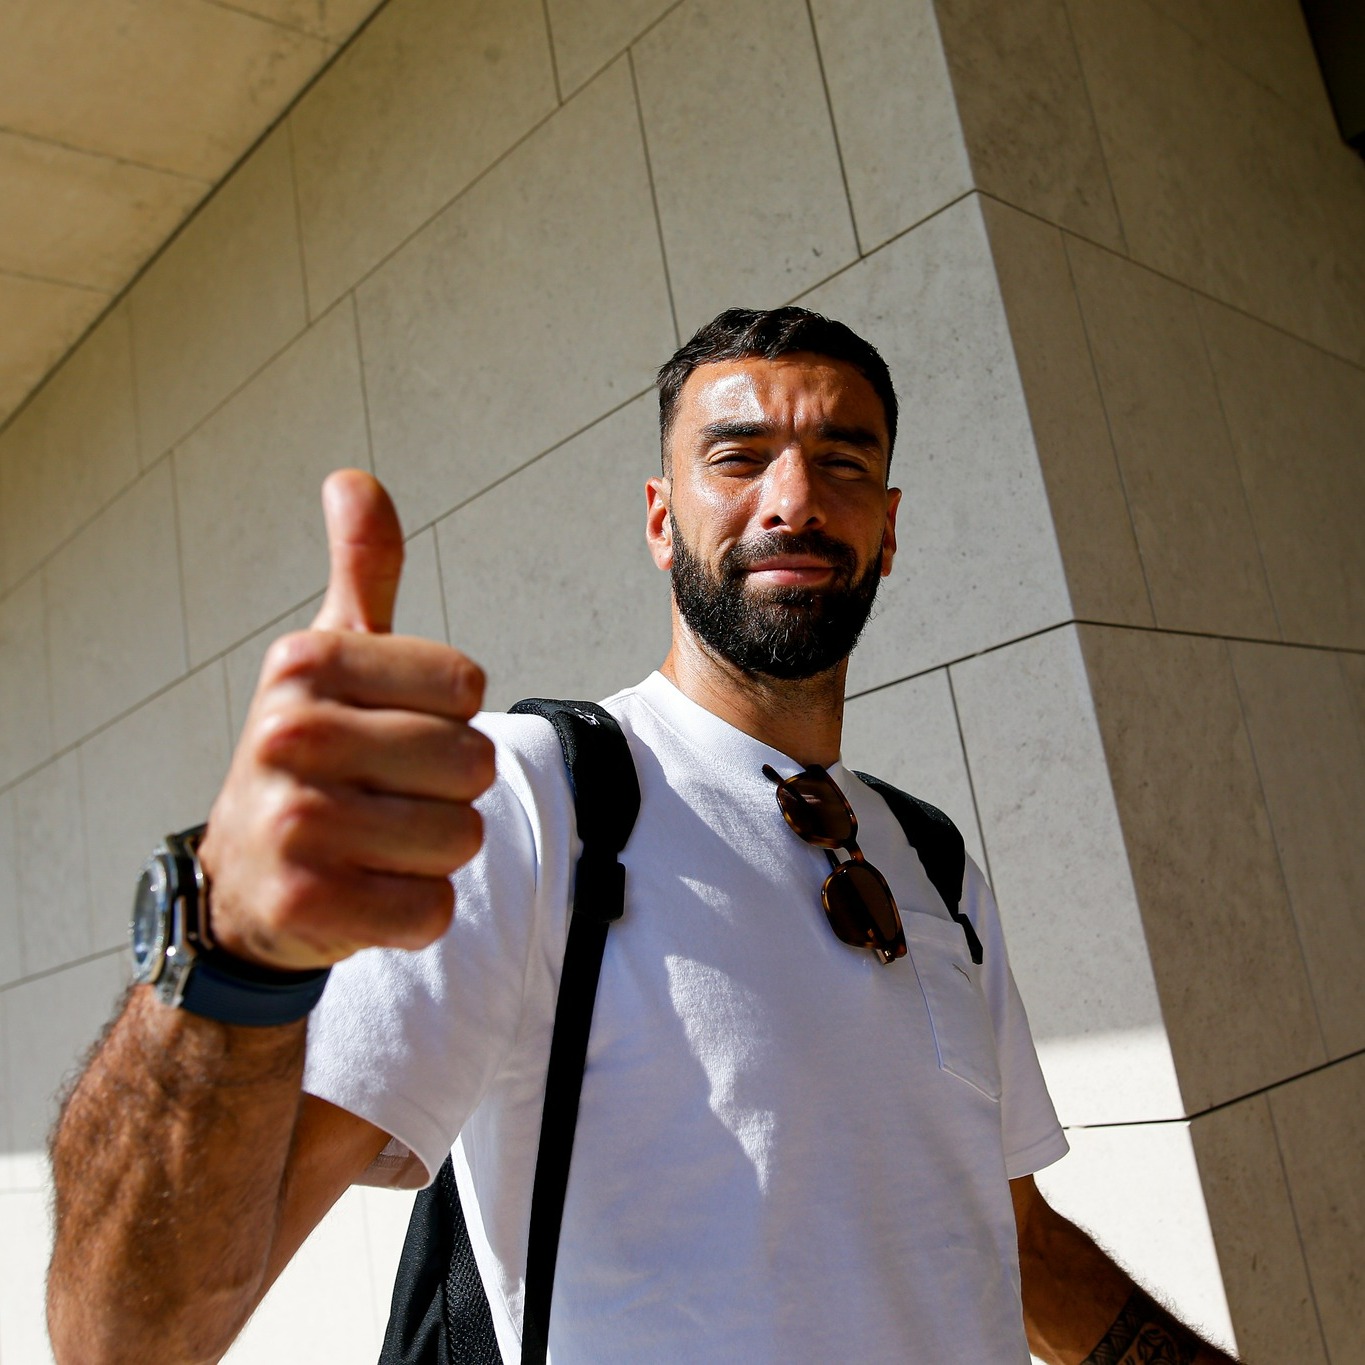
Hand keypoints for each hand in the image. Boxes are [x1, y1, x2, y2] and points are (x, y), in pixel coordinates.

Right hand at [197, 470, 493, 970]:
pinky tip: (364, 893)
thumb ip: (361, 572)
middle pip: (473, 764)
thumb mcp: (328, 659)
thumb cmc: (309, 758)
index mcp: (304, 662)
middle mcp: (289, 733)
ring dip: (432, 853)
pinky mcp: (309, 903)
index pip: (467, 686)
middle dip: (447, 792)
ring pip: (461, 838)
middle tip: (384, 798)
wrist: (242, 884)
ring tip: (371, 845)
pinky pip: (434, 909)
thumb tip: (352, 479)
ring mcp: (295, 822)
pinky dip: (416, 912)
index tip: (389, 732)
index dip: (447, 717)